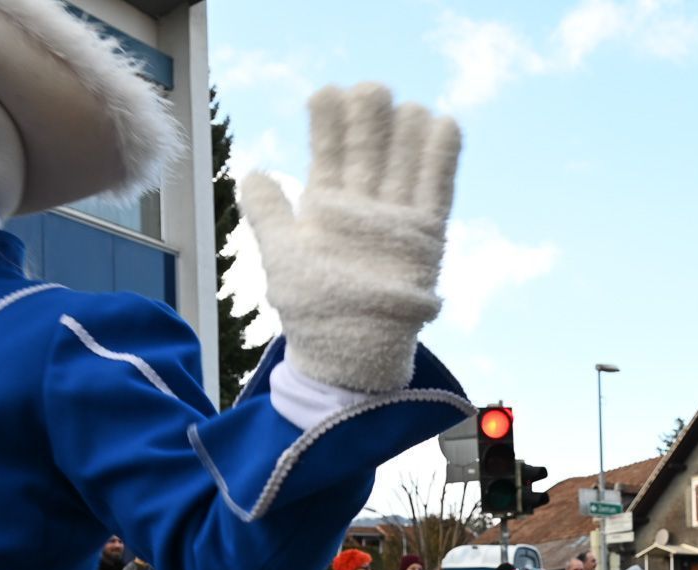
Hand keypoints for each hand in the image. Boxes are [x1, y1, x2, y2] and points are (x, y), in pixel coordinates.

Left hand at [237, 83, 460, 391]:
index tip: (326, 94)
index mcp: (327, 205)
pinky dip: (442, 160)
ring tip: (404, 105)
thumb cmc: (312, 308)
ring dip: (406, 132)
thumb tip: (253, 173)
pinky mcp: (426, 235)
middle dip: (369, 120)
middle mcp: (364, 206)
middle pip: (370, 150)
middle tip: (368, 90)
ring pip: (405, 163)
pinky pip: (437, 191)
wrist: (349, 352)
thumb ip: (268, 214)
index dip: (329, 124)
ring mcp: (396, 218)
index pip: (330, 152)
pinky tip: (444, 123)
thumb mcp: (282, 256)